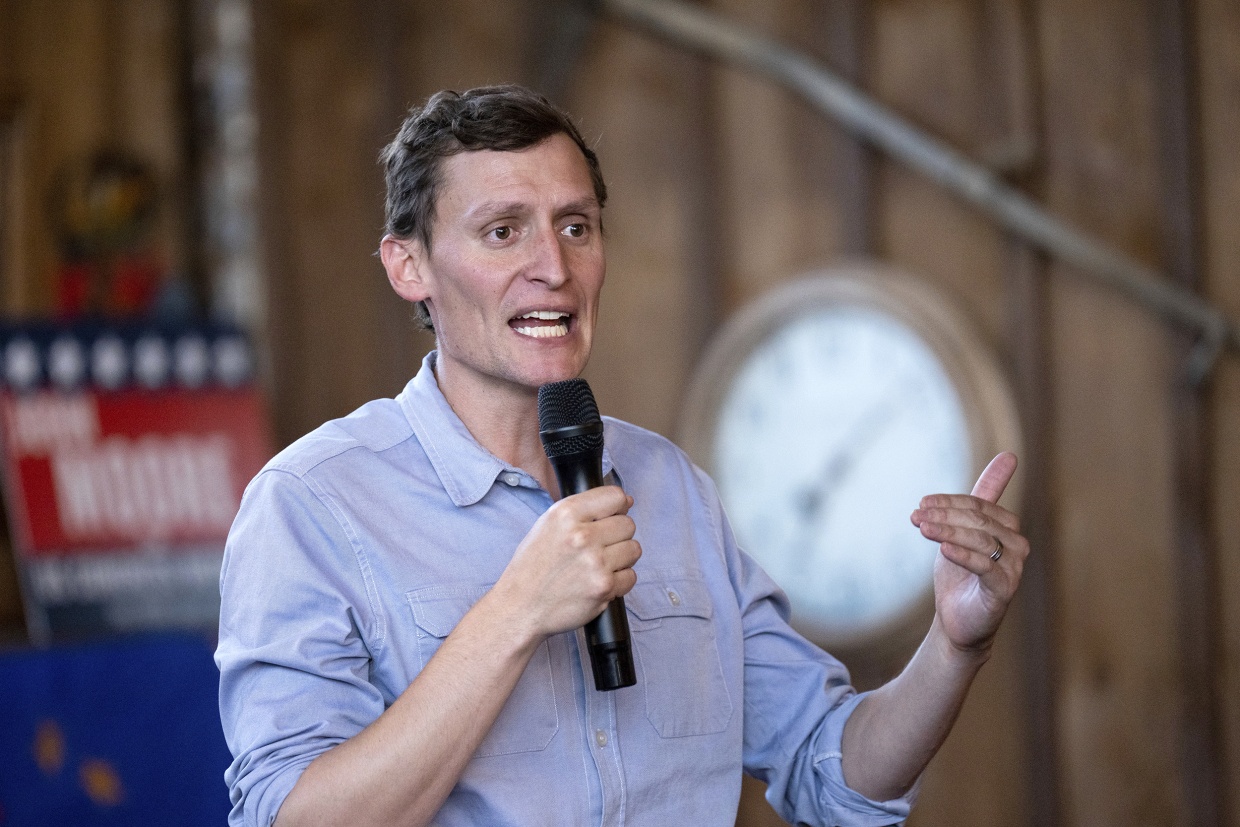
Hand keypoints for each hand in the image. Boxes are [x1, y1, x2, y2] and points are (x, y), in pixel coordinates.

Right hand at [493, 485, 640, 640]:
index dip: (618, 507)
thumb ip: (584, 510)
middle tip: (598, 548)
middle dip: (617, 535)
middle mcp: (582, 535)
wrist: (520, 607)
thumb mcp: (548, 524)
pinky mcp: (603, 588)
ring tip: (597, 566)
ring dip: (621, 558)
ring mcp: (595, 563)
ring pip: (634, 549)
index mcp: (566, 513)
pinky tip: (597, 582)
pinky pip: (630, 576)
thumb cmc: (533, 567)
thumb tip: (627, 502)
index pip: (615, 496)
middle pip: (628, 525)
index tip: (613, 516)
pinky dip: (618, 581)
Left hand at [911, 452, 1027, 653]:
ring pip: (980, 540)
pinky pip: (985, 566)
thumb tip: (1010, 455)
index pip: (978, 504)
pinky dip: (963, 555)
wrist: (957, 620)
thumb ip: (981, 497)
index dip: (948, 502)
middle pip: (978, 520)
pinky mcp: (1005, 589)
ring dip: (947, 531)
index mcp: (1007, 527)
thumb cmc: (960, 574)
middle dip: (944, 515)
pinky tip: (943, 550)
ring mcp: (1014, 567)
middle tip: (916, 515)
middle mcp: (1017, 544)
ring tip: (922, 527)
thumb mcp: (963, 531)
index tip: (921, 503)